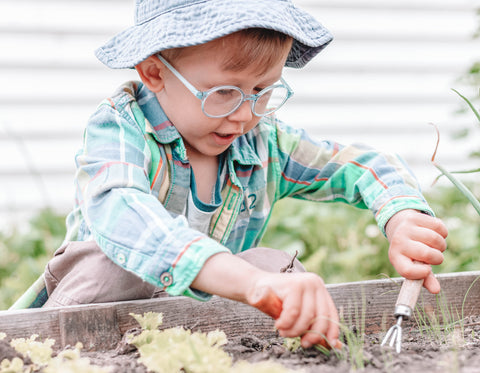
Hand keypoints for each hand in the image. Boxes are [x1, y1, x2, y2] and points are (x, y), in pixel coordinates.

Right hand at [191, 252, 339, 348]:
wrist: (254, 286)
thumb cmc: (276, 302)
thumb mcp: (297, 314)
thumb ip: (312, 325)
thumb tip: (334, 345)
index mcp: (319, 289)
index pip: (332, 314)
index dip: (331, 332)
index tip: (327, 345)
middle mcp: (315, 283)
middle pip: (322, 316)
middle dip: (313, 335)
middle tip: (303, 343)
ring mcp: (304, 282)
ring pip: (307, 316)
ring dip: (295, 330)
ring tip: (284, 332)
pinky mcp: (293, 285)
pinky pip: (294, 312)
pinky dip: (286, 323)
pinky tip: (279, 325)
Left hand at [385, 209, 447, 293]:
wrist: (400, 227)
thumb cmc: (410, 252)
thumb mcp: (414, 265)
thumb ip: (424, 278)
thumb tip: (436, 291)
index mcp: (395, 258)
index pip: (407, 270)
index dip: (421, 274)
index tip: (428, 270)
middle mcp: (398, 242)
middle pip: (426, 254)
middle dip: (438, 258)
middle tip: (436, 257)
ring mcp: (406, 228)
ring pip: (435, 239)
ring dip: (441, 245)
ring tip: (435, 246)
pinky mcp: (414, 217)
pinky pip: (438, 226)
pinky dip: (443, 233)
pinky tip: (436, 234)